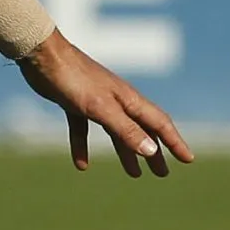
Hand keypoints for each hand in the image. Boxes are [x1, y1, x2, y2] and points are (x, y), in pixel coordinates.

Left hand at [16, 34, 194, 177]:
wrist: (42, 55)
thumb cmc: (74, 79)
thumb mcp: (102, 109)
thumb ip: (126, 130)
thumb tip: (152, 151)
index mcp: (129, 100)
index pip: (159, 124)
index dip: (175, 142)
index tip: (188, 160)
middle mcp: (117, 100)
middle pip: (141, 130)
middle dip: (154, 152)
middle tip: (162, 174)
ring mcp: (96, 101)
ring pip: (116, 132)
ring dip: (126, 152)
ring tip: (134, 174)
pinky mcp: (75, 103)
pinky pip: (84, 129)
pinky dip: (84, 146)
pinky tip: (82, 165)